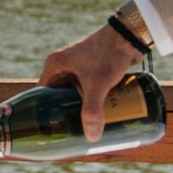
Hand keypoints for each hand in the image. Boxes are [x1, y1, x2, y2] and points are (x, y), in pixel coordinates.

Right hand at [40, 20, 142, 145]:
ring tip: (83, 129)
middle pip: (59, 96)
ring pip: (75, 94)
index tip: (50, 130)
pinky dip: (90, 101)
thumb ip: (92, 109)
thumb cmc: (109, 54)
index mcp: (55, 64)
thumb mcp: (98, 83)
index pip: (42, 94)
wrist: (131, 34)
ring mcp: (79, 66)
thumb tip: (92, 137)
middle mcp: (64, 65)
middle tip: (69, 134)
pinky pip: (87, 89)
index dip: (44, 113)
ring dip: (79, 108)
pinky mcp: (94, 68)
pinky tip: (96, 115)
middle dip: (64, 114)